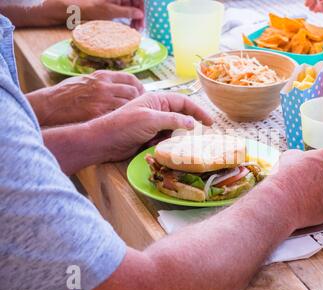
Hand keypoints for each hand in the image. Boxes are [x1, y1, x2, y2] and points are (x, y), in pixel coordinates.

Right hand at [28, 70, 143, 126]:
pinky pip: (118, 115)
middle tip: (140, 108)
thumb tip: (118, 86)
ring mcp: (102, 100)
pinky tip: (122, 123)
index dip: (139, 87)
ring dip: (133, 110)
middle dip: (139, 100)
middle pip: (133, 92)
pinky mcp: (98, 113)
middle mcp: (104, 86)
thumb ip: (102, 82)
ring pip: (129, 104)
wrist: (50, 104)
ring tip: (133, 116)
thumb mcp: (85, 80)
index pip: (131, 78)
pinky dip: (122, 119)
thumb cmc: (65, 93)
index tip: (141, 94)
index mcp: (102, 76)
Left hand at [67, 0, 144, 29]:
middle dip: (140, 13)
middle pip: (135, 2)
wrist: (73, 7)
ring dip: (135, 17)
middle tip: (140, 27)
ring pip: (131, 6)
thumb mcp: (110, 11)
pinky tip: (130, 25)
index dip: (143, 6)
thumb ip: (127, 11)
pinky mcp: (113, 3)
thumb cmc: (91, 7)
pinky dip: (129, 17)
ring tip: (136, 29)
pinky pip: (125, 9)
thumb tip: (140, 14)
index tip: (145, 18)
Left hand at [86, 92, 213, 161]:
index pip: (183, 102)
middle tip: (199, 137)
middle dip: (189, 126)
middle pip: (181, 116)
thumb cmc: (125, 126)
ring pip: (174, 130)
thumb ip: (174, 120)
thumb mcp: (151, 119)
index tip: (210, 123)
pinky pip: (165, 139)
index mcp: (157, 100)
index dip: (198, 111)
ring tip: (177, 144)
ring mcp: (153, 124)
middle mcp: (157, 110)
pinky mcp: (149, 137)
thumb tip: (192, 124)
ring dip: (177, 137)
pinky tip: (164, 148)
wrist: (104, 142)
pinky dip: (168, 144)